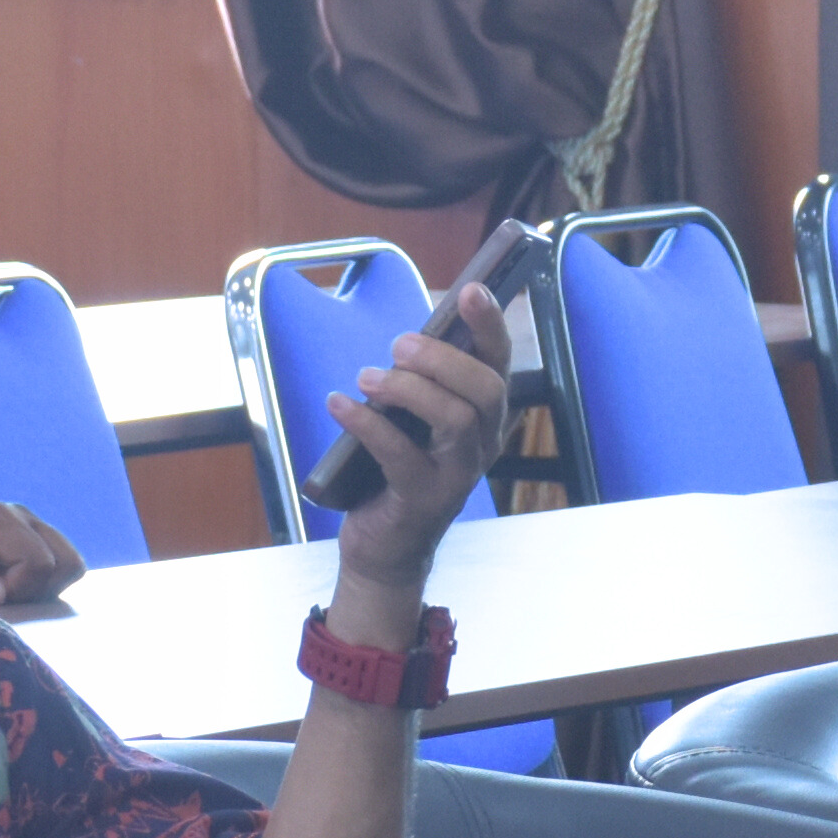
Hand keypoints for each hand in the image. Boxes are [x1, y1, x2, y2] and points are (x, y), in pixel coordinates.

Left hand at [0, 497, 83, 612]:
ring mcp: (29, 524)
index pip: (40, 563)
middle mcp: (20, 515)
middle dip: (38, 591)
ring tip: (6, 592)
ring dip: (44, 588)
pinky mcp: (31, 537)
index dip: (20, 591)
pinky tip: (10, 586)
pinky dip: (42, 584)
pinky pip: (60, 566)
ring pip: (70, 564)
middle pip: (66, 562)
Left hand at [320, 277, 515, 585]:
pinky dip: (367, 424)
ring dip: (407, 389)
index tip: (472, 290)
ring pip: (454, 419)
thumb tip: (410, 337)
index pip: (499, 364)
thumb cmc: (399, 471)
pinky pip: (400, 455)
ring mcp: (458, 476)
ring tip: (366, 377)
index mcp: (484, 419)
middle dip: (442, 358)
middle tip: (398, 345)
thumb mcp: (416, 422)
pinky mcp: (425, 500)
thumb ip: (422, 384)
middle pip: (485, 389)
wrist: (387, 547)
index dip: (490, 325)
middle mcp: (482, 445)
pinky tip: (338, 404)